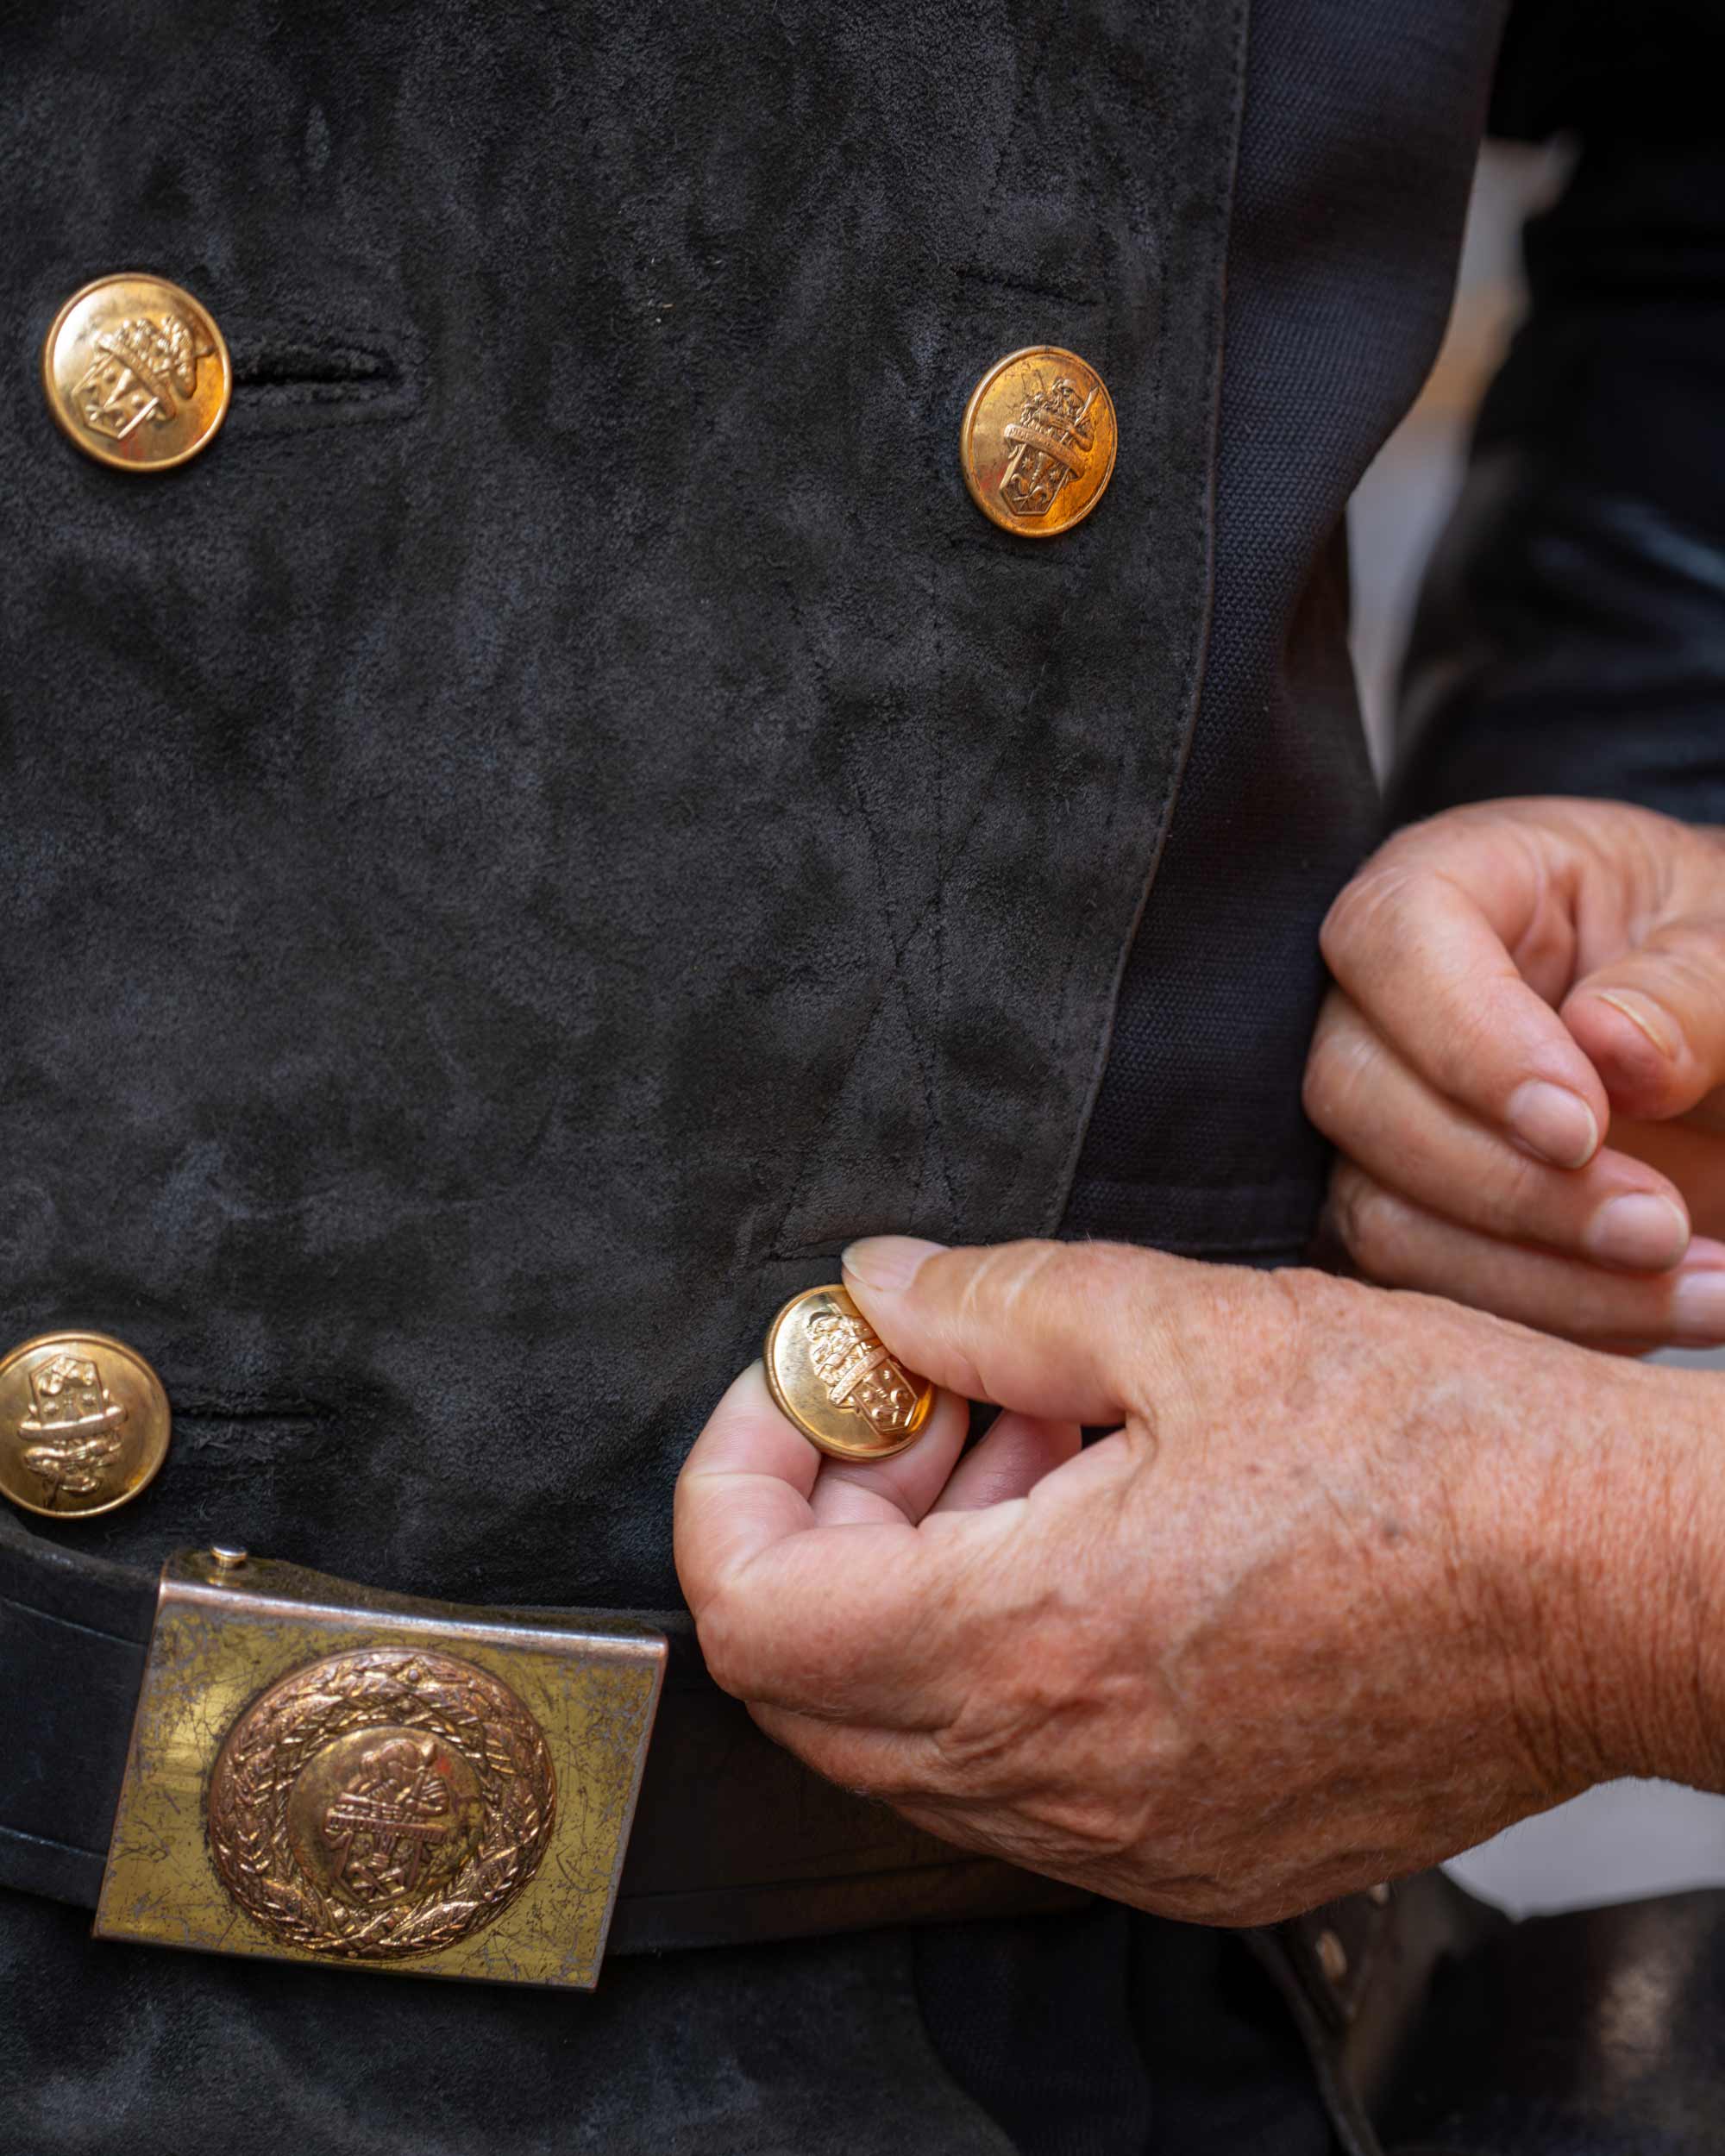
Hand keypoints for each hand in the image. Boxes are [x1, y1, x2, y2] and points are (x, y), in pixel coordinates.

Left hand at [676, 1236, 1724, 1923]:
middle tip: (938, 1400)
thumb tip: (876, 1286)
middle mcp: (1067, 1777)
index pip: (754, 1612)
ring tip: (1051, 1447)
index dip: (739, 1477)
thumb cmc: (1454, 1456)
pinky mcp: (1195, 1855)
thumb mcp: (1197, 1322)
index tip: (806, 1386)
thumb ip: (995, 1301)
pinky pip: (1023, 1773)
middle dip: (838, 1515)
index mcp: (1041, 1640)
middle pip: (812, 1680)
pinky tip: (1111, 1536)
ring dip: (928, 1578)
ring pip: (912, 1730)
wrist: (1630, 1589)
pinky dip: (1010, 1654)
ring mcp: (1129, 1840)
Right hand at [1305, 799, 1724, 1350]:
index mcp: (1460, 884)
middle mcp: (1383, 1000)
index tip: (1580, 1126)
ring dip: (1538, 1275)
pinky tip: (1672, 1307)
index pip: (1391, 938)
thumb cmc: (1717, 976)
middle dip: (1506, 1185)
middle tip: (1657, 1224)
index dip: (1466, 1038)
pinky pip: (1426, 1292)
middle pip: (1352, 1091)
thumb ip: (1694, 988)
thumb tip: (1613, 1047)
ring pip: (1376, 1213)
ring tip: (1696, 1283)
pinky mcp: (1401, 1217)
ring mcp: (1377, 1119)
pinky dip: (1551, 1318)